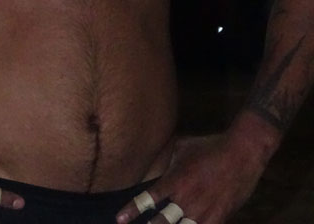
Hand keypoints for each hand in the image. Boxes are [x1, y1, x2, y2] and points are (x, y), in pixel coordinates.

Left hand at [115, 133, 264, 223]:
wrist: (241, 152)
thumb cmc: (210, 146)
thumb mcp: (182, 147)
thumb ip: (167, 159)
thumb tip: (154, 161)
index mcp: (176, 179)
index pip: (149, 198)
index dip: (133, 210)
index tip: (120, 219)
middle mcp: (186, 198)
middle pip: (162, 222)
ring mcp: (203, 211)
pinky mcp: (219, 217)